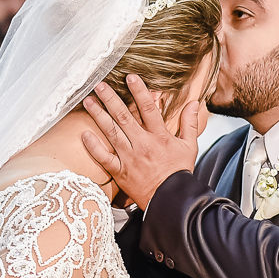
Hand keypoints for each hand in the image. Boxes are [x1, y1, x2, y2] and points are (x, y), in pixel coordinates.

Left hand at [81, 74, 200, 209]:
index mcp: (159, 137)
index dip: (139, 91)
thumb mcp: (190, 147)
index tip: (130, 77)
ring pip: (112, 133)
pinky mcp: (120, 172)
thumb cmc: (179, 174)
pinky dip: (94, 147)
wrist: (171, 200)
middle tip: (99, 85)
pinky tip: (84, 134)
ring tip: (88, 101)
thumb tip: (194, 102)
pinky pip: (104, 158)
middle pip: (124, 117)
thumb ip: (190, 123)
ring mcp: (130, 158)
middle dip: (111, 99)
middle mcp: (142, 145)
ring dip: (99, 115)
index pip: (148, 109)